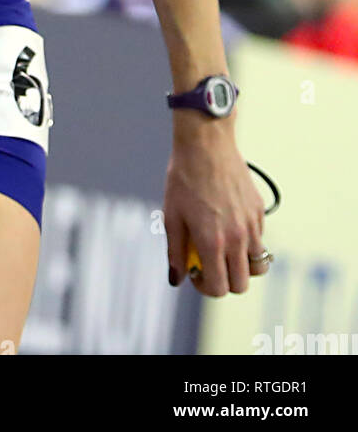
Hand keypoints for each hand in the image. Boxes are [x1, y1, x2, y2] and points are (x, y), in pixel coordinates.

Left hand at [164, 124, 268, 295]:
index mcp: (213, 242)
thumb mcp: (171, 216)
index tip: (196, 273)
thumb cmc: (183, 177)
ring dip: (241, 265)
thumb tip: (177, 279)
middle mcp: (237, 238)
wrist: (205, 143)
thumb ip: (175, 252)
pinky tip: (229, 223)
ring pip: (258, 266)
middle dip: (225, 281)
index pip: (220, 288)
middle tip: (209, 263)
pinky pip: (259, 240)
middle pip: (241, 284)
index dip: (205, 287)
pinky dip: (247, 243)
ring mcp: (252, 225)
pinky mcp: (259, 211)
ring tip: (223, 248)